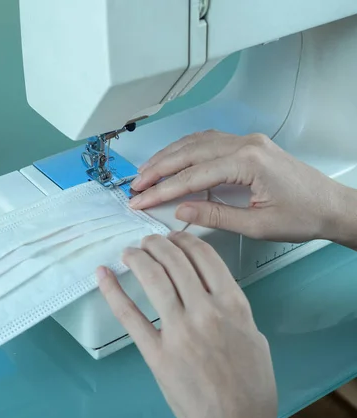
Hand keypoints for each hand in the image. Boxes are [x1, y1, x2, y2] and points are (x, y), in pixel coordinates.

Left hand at [97, 232, 278, 417]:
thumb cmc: (251, 387)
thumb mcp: (254, 338)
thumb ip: (234, 310)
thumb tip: (212, 289)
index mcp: (233, 306)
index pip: (205, 258)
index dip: (184, 241)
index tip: (173, 237)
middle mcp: (206, 312)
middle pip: (176, 262)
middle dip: (158, 244)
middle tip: (147, 240)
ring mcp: (179, 332)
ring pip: (154, 280)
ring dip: (138, 258)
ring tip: (130, 251)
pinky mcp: (156, 353)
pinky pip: (130, 316)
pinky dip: (113, 292)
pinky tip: (103, 275)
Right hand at [128, 130, 349, 243]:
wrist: (332, 206)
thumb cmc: (303, 215)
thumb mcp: (257, 225)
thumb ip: (215, 216)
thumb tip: (180, 210)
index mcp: (247, 162)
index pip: (191, 176)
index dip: (161, 190)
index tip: (141, 200)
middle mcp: (245, 145)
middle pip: (188, 153)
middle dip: (157, 169)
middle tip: (135, 186)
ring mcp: (247, 141)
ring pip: (196, 143)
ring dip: (168, 156)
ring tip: (146, 172)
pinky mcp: (249, 145)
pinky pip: (209, 141)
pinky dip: (185, 149)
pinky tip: (174, 158)